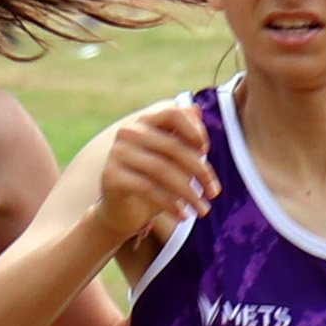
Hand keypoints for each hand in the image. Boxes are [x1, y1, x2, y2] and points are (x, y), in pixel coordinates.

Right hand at [85, 96, 212, 248]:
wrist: (123, 210)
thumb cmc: (154, 180)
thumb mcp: (173, 158)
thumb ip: (184, 135)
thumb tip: (197, 110)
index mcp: (146, 121)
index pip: (173, 113)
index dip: (194, 129)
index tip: (206, 151)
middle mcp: (129, 132)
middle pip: (173, 146)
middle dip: (199, 171)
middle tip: (214, 193)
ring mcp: (118, 152)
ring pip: (162, 170)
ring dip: (188, 193)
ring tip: (203, 209)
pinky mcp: (111, 175)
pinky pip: (148, 188)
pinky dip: (170, 204)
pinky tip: (183, 215)